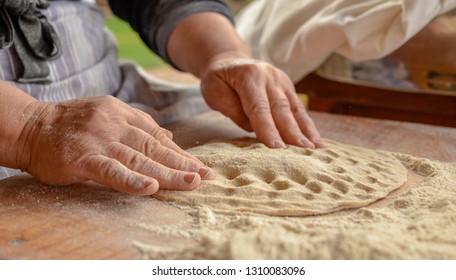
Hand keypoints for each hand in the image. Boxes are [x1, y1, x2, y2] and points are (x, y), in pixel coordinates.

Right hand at [16, 96, 213, 194]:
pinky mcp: (82, 158)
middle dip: (183, 163)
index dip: (180, 153)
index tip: (200, 166)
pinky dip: (131, 179)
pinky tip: (150, 187)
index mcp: (123, 114)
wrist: (30, 126)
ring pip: (139, 158)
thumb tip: (168, 136)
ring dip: (168, 172)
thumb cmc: (71, 124)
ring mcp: (99, 140)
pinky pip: (110, 170)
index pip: (158, 136)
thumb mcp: (108, 115)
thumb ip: (138, 126)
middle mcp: (115, 124)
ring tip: (191, 182)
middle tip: (206, 176)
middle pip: (154, 147)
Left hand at [200, 55, 324, 148]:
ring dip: (306, 130)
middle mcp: (269, 76)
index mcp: (249, 76)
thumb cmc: (218, 80)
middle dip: (292, 132)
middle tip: (302, 152)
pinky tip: (317, 141)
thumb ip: (233, 109)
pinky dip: (308, 126)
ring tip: (316, 148)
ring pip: (294, 109)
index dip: (268, 129)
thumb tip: (254, 128)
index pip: (259, 107)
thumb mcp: (214, 91)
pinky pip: (298, 109)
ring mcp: (281, 80)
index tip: (276, 148)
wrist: (228, 61)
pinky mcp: (288, 88)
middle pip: (281, 108)